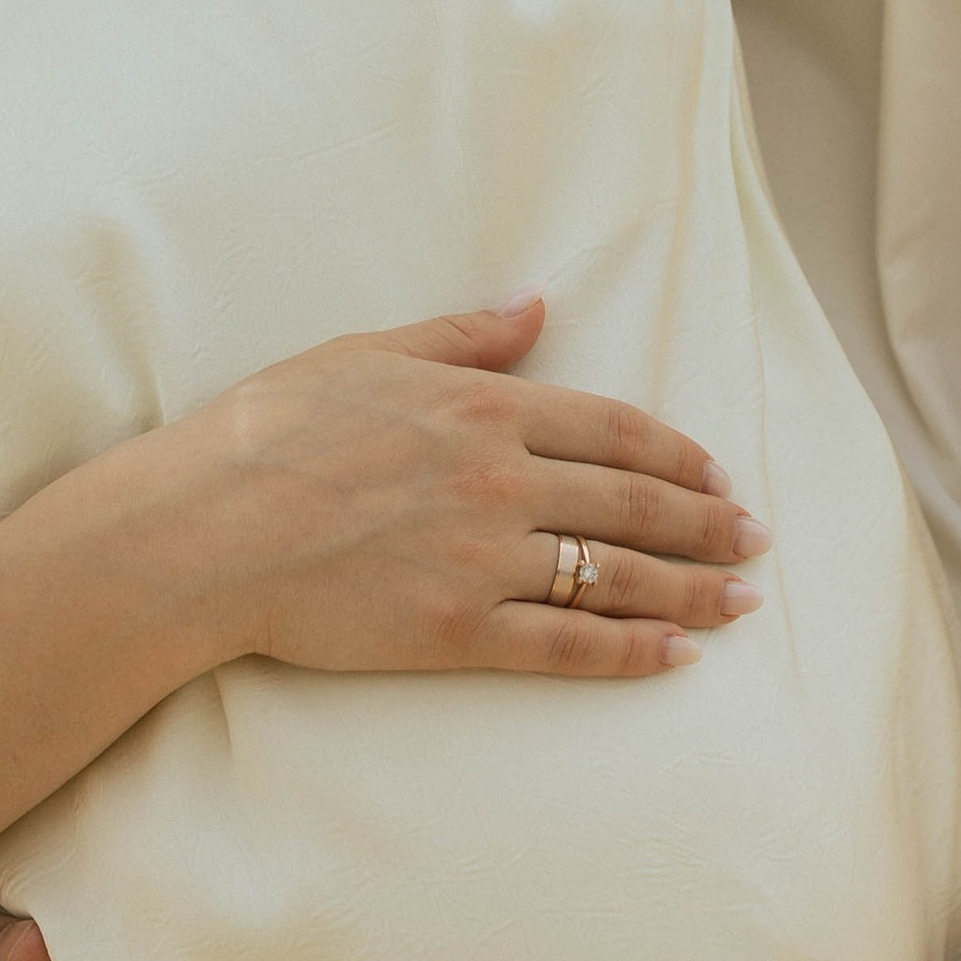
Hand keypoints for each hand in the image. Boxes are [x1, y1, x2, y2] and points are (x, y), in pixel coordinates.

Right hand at [168, 294, 768, 678]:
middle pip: (635, 505)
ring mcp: (485, 560)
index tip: (717, 475)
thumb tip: (534, 305)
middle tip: (757, 539)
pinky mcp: (459, 631)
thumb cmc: (270, 431)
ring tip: (742, 602)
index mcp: (485, 407)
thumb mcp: (367, 353)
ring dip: (693, 590)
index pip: (615, 430)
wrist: (203, 528)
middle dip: (708, 524)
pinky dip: (632, 651)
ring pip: (618, 577)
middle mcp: (502, 481)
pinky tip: (677, 656)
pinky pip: (568, 645)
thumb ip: (463, 336)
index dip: (677, 455)